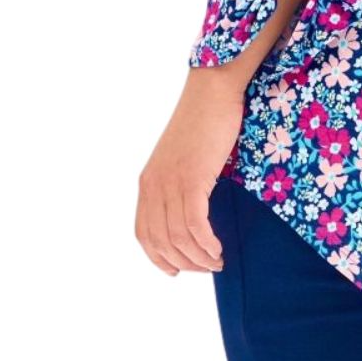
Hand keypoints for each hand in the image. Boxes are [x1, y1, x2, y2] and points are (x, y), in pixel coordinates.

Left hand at [135, 69, 246, 275]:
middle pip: (161, 242)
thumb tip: (192, 213)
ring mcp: (171, 181)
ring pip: (179, 238)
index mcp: (148, 181)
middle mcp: (154, 184)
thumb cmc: (204, 120)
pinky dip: (206, 243)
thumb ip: (179, 184)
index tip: (177, 271)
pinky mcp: (192, 177)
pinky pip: (195, 224)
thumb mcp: (182, 158)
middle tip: (207, 267)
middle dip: (184, 263)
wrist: (213, 89)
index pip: (144, 234)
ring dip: (199, 258)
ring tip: (217, 261)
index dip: (158, 258)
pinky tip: (217, 248)